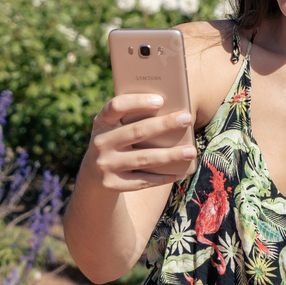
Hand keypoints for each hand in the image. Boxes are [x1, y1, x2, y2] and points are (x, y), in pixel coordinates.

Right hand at [83, 94, 197, 190]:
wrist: (94, 174)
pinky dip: (163, 177)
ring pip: (143, 158)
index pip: (115, 106)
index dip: (137, 102)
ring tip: (191, 150)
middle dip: (164, 124)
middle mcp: (99, 143)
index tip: (161, 99)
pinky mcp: (111, 185)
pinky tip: (180, 172)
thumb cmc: (116, 141)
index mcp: (101, 122)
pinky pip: (142, 181)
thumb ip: (132, 118)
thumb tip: (170, 112)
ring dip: (170, 155)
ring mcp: (104, 165)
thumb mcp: (116, 128)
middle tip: (187, 118)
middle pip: (136, 132)